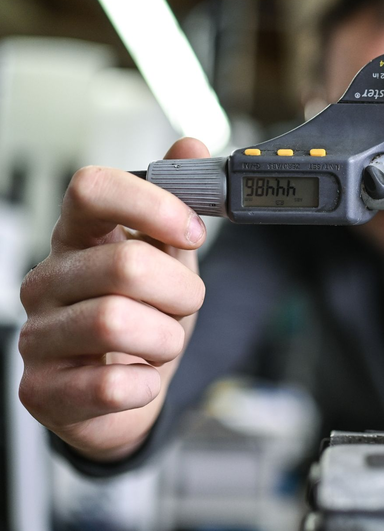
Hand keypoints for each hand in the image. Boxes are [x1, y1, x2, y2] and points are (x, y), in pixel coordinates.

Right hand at [19, 138, 208, 460]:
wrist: (127, 392)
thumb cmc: (145, 318)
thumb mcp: (171, 259)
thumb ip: (178, 206)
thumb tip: (191, 146)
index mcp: (79, 239)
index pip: (92, 189)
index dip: (151, 205)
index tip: (193, 230)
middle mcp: (48, 280)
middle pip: (125, 264)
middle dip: (180, 291)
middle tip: (184, 305)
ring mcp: (37, 335)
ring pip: (115, 323)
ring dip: (165, 338)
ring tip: (160, 343)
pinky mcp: (40, 390)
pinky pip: (108, 386)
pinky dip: (145, 384)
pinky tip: (140, 379)